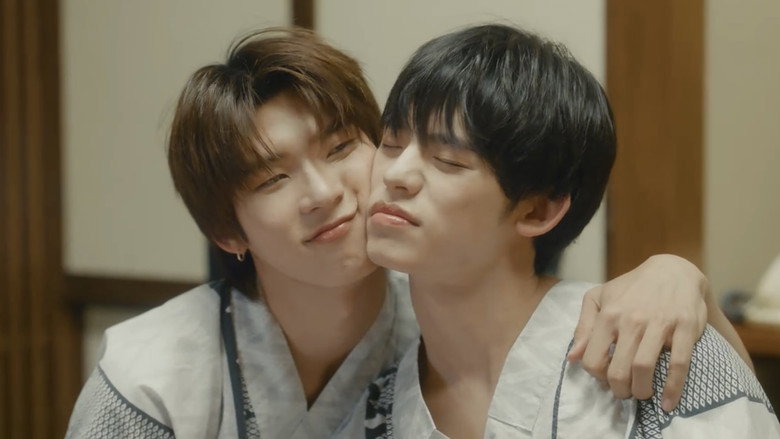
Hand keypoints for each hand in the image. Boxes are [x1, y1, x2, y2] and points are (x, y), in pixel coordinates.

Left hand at [567, 254, 707, 411]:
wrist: (673, 270)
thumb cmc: (631, 289)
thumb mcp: (599, 298)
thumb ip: (584, 327)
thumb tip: (572, 357)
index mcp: (608, 315)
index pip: (593, 360)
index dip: (597, 377)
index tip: (606, 378)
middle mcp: (631, 320)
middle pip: (618, 370)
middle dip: (620, 390)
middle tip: (625, 392)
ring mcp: (659, 324)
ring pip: (643, 368)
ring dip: (641, 390)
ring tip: (642, 393)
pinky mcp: (684, 327)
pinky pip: (679, 364)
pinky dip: (673, 389)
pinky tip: (668, 403)